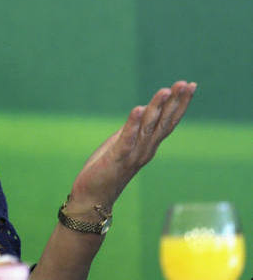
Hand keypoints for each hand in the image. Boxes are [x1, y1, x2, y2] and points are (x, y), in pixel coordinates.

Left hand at [68, 81, 196, 210]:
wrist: (92, 197)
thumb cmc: (106, 170)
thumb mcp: (121, 145)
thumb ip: (133, 130)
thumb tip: (142, 110)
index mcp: (147, 145)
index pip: (168, 121)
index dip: (179, 104)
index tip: (190, 85)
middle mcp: (145, 149)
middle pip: (164, 122)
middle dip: (176, 102)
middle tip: (186, 83)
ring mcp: (133, 154)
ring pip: (148, 128)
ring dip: (157, 108)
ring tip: (165, 90)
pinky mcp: (117, 158)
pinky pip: (127, 139)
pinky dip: (133, 124)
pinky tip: (138, 109)